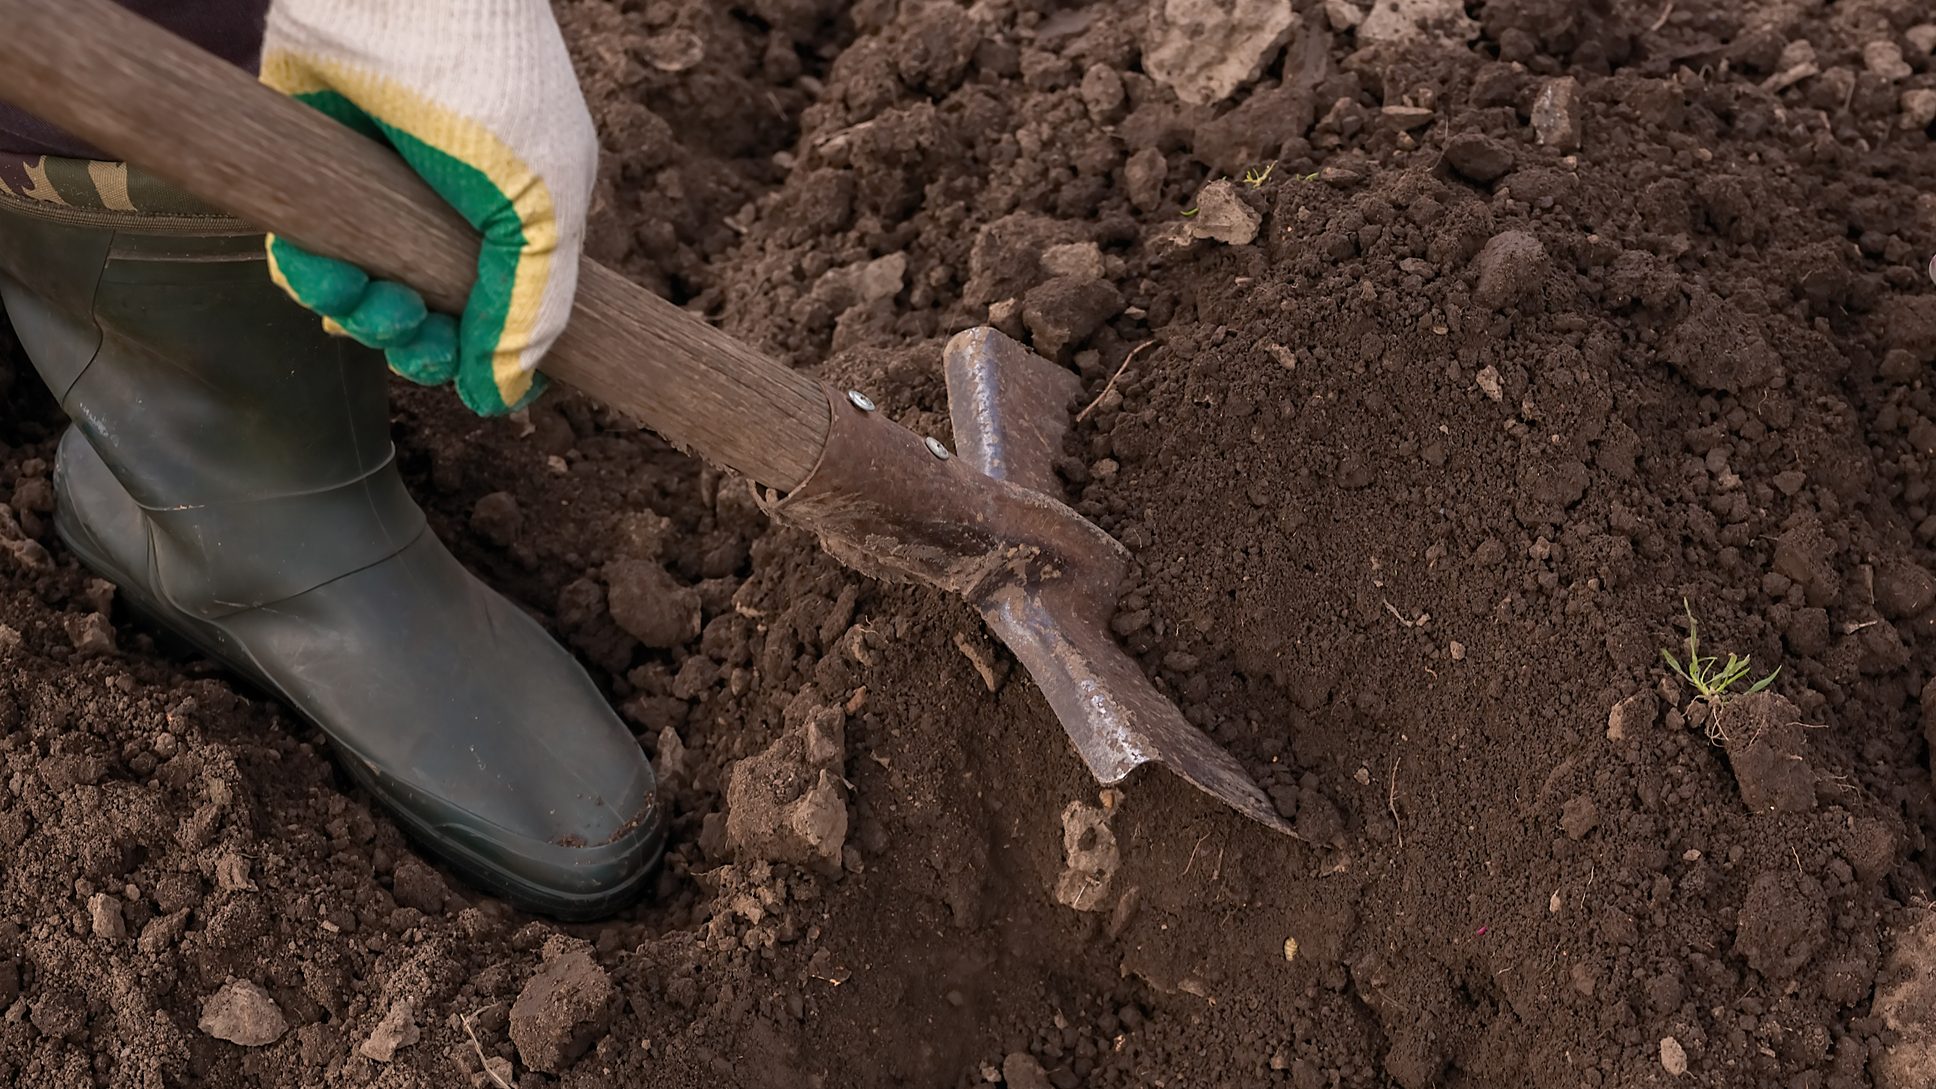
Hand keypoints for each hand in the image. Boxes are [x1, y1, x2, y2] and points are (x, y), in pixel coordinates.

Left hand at [259, 0, 596, 414]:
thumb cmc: (494, 91)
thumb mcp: (544, 208)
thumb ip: (532, 307)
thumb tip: (507, 397)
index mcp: (521, 223)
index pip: (512, 316)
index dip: (495, 360)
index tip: (484, 388)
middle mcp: (450, 218)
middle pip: (431, 323)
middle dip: (422, 347)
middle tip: (416, 339)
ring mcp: (381, 201)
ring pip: (365, 301)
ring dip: (364, 320)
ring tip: (371, 302)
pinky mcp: (316, 181)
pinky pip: (307, 258)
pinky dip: (310, 278)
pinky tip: (321, 269)